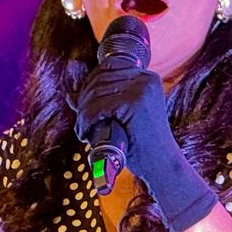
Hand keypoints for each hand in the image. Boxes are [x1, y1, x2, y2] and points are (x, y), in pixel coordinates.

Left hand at [73, 60, 215, 231]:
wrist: (162, 165)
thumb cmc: (142, 145)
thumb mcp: (121, 117)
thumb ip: (99, 102)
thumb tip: (69, 94)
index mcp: (147, 77)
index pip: (108, 67)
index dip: (89, 84)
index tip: (82, 106)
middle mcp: (146, 78)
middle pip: (99, 79)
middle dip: (83, 101)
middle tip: (81, 124)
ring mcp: (141, 89)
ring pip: (95, 94)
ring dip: (82, 114)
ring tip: (83, 131)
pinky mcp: (134, 102)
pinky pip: (97, 107)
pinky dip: (85, 121)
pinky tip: (85, 133)